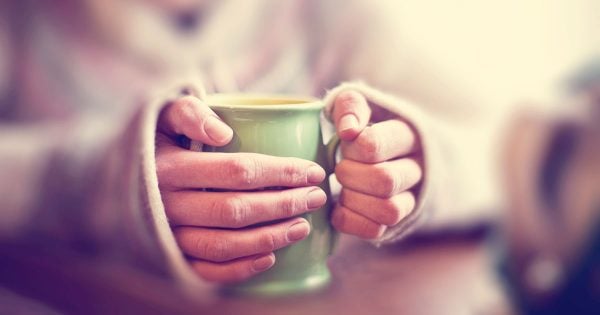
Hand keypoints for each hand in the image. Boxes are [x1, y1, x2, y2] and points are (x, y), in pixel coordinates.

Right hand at [155, 96, 326, 282]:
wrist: (118, 176)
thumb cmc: (157, 141)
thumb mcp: (164, 115)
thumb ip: (190, 113)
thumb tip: (223, 133)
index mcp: (170, 167)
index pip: (238, 171)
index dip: (281, 172)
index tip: (313, 171)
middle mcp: (167, 205)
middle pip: (236, 210)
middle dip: (284, 205)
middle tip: (316, 197)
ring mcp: (168, 235)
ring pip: (224, 244)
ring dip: (270, 238)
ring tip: (303, 226)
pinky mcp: (171, 256)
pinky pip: (206, 271)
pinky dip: (240, 268)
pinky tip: (270, 257)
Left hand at [330, 90, 422, 238]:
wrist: (392, 150)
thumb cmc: (369, 126)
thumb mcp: (361, 105)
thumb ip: (351, 107)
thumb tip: (348, 129)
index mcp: (409, 135)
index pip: (374, 145)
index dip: (351, 147)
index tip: (346, 141)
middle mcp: (417, 169)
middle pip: (385, 180)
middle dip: (350, 175)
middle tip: (341, 167)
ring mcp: (411, 198)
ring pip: (389, 211)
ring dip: (354, 201)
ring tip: (345, 188)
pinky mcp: (398, 221)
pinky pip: (377, 231)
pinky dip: (351, 221)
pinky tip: (342, 205)